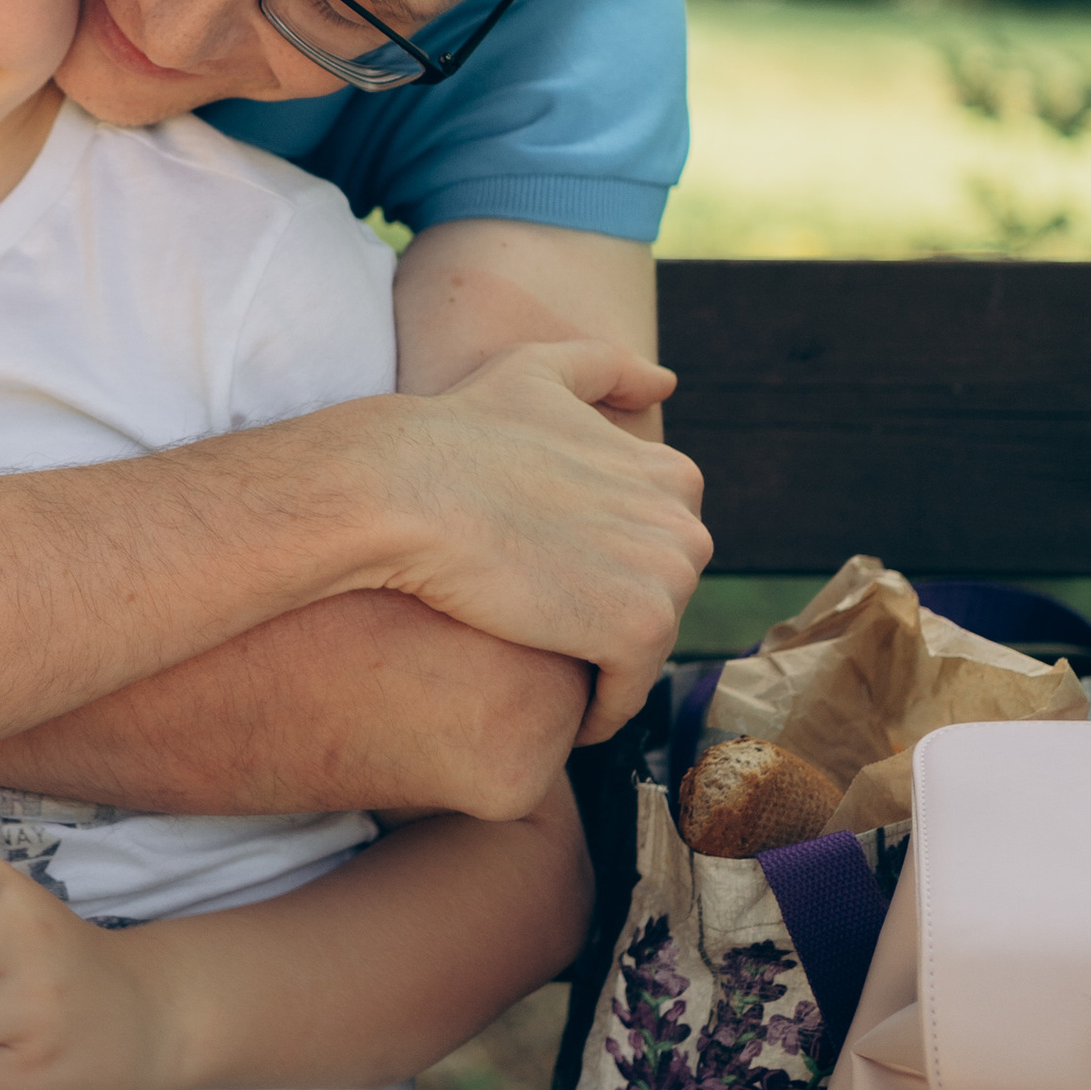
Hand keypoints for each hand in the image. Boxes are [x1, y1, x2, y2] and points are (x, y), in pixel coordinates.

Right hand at [365, 340, 709, 744]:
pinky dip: (597, 714)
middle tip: (537, 631)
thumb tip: (667, 383)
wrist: (405, 489)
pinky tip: (558, 721)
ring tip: (539, 670)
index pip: (651, 551)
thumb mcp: (536, 370)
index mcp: (671, 475)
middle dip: (606, 617)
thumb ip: (607, 369)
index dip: (600, 570)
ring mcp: (668, 579)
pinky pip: (626, 694)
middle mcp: (685, 525)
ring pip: (642, 649)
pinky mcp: (639, 632)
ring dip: (599, 666)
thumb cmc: (456, 431)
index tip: (553, 583)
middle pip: (652, 602)